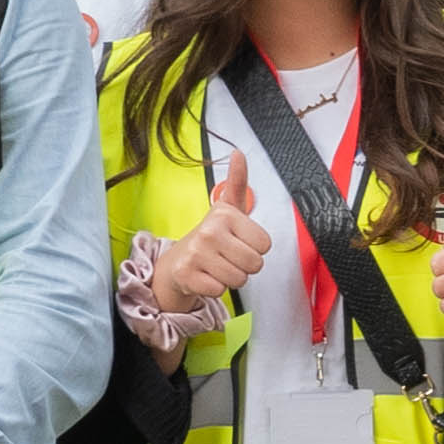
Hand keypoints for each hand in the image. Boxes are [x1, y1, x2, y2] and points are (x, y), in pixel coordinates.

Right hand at [156, 148, 275, 317]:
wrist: (177, 261)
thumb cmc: (211, 236)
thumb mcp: (228, 209)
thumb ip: (237, 182)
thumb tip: (238, 153)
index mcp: (225, 215)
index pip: (265, 245)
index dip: (255, 248)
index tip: (238, 242)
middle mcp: (209, 231)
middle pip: (254, 264)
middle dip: (245, 266)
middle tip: (228, 257)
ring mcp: (196, 253)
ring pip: (239, 279)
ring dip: (231, 278)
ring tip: (217, 266)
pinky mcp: (187, 275)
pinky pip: (220, 290)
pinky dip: (214, 288)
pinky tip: (205, 276)